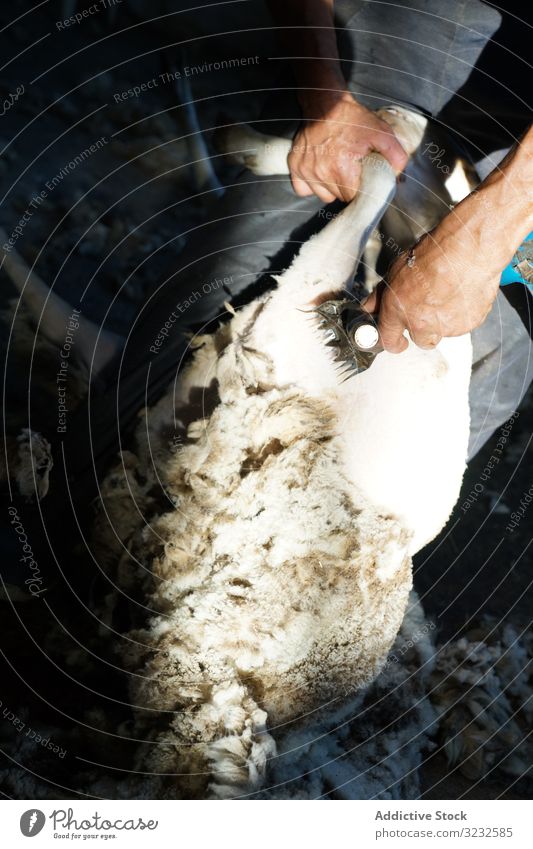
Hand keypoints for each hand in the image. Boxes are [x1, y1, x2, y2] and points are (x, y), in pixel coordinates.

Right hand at [288, 93, 407, 202]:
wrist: (326, 103)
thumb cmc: (354, 119)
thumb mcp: (382, 132)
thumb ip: (396, 156)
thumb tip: (398, 178)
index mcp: (342, 169)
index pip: (354, 198)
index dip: (362, 191)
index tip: (363, 179)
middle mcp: (321, 173)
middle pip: (339, 198)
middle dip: (348, 188)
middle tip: (352, 169)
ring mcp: (305, 170)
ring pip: (324, 196)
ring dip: (332, 187)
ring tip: (337, 168)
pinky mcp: (295, 167)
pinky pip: (304, 190)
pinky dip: (313, 185)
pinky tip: (321, 171)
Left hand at [362, 220, 500, 352]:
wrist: (468, 250)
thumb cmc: (434, 254)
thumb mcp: (396, 270)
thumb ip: (380, 295)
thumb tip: (369, 307)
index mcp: (398, 311)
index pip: (389, 341)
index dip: (393, 343)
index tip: (397, 341)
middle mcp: (421, 324)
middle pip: (421, 341)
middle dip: (423, 329)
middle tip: (429, 307)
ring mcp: (446, 327)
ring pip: (444, 332)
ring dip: (444, 320)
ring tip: (448, 294)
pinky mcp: (469, 324)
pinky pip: (464, 324)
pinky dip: (463, 313)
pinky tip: (462, 293)